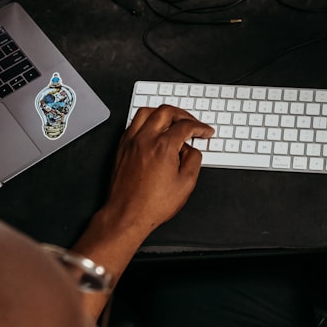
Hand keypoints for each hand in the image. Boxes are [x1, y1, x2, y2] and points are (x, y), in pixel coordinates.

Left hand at [72, 105, 212, 316]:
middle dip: (183, 114)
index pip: (186, 126)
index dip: (200, 127)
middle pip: (166, 111)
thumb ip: (194, 160)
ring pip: (146, 112)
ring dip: (162, 113)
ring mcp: (131, 142)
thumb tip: (192, 150)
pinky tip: (152, 130)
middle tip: (191, 122)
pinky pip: (133, 123)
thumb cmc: (152, 204)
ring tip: (172, 121)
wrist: (127, 215)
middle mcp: (145, 139)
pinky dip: (146, 121)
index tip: (205, 132)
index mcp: (163, 146)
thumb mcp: (186, 184)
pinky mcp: (121, 148)